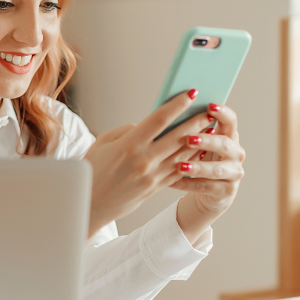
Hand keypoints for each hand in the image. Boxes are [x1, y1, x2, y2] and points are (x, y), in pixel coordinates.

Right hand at [83, 90, 219, 237]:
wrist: (89, 205)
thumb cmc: (92, 169)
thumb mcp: (103, 143)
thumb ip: (127, 130)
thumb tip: (147, 125)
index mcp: (129, 145)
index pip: (159, 119)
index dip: (178, 105)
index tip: (192, 94)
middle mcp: (144, 160)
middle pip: (178, 136)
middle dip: (196, 121)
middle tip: (210, 110)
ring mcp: (152, 176)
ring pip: (183, 155)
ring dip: (199, 140)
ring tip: (210, 128)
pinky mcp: (155, 188)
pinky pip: (179, 171)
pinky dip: (192, 160)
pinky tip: (201, 151)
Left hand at [171, 103, 244, 241]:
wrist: (209, 191)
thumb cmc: (198, 159)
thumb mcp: (198, 144)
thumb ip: (190, 130)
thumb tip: (170, 114)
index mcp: (229, 136)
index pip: (231, 120)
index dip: (223, 113)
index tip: (209, 106)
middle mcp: (236, 153)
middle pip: (225, 144)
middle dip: (207, 141)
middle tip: (188, 139)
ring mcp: (234, 173)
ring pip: (217, 169)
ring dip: (198, 167)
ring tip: (180, 166)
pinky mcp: (227, 191)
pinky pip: (206, 187)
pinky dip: (188, 184)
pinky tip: (172, 181)